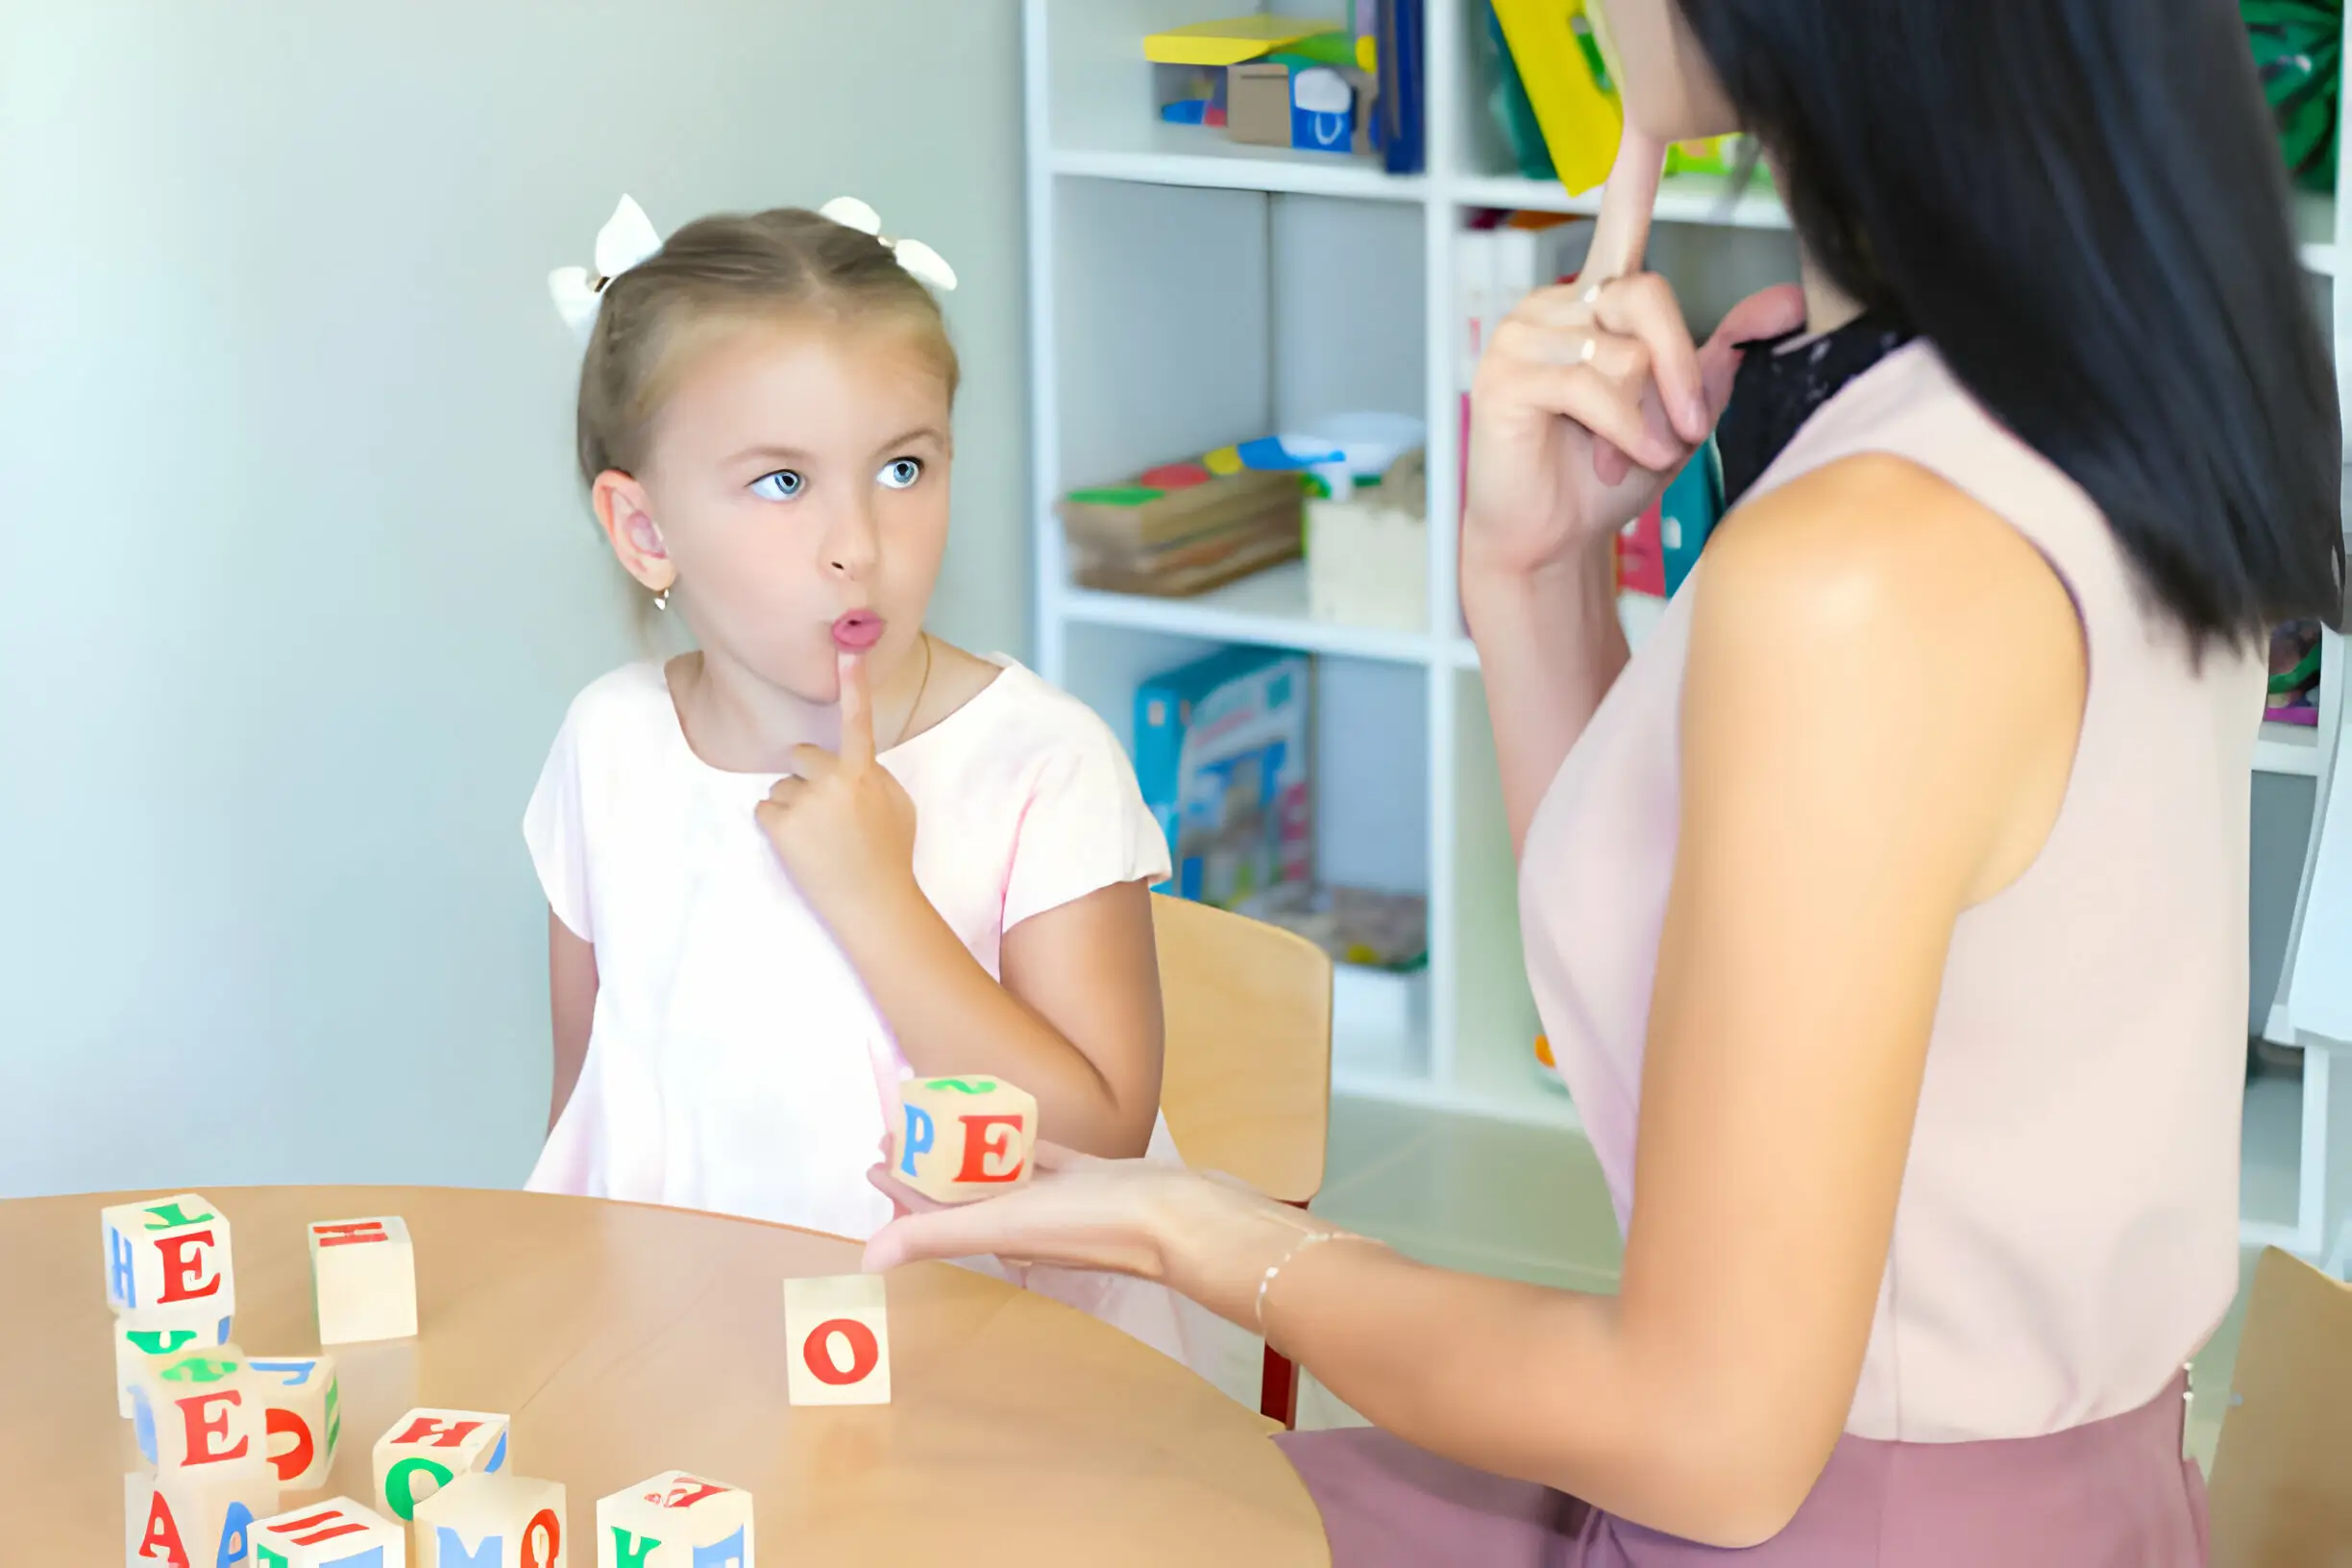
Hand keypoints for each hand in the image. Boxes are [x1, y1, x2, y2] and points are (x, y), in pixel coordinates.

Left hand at [756, 651, 918, 922]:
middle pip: (801, 756)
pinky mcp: (780, 826)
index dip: (854, 681)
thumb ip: (873, 775)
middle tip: (825, 814)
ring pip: (782, 788)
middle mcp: (833, 779)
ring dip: (793, 808)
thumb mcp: (898, 806)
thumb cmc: (890, 856)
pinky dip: (778, 828)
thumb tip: (852, 765)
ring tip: (818, 840)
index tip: (848, 647)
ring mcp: (805, 802)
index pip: (857, 719)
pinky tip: (802, 849)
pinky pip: (766, 812)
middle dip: (807, 777)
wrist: (874, 905)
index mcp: (865, 771)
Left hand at [863, 1143, 1326, 1325]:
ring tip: (949, 1115)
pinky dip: (1026, 1138)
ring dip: (973, 1146)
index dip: (902, 1185)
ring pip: (1006, 1170)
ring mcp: (1065, 1201)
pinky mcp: (1098, 1178)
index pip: (936, 1210)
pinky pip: (1050, 1155)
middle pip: (965, 1189)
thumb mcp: (1006, 1225)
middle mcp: (1028, 1222)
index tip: (874, 1155)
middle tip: (903, 1124)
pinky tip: (1016, 1120)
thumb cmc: (1098, 1224)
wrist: (1185, 1217)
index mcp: (1001, 1236)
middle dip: (931, 1162)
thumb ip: (936, 1235)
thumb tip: (865, 1262)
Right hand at [1463, 128, 1807, 577]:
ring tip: (1637, 453)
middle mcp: (1554, 305)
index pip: (1617, 222)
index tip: (1649, 119)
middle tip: (1691, 427)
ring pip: (1624, 350)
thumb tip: (1785, 305)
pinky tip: (1618, 457)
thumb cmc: (1604, 476)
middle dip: (1681, 367)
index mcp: (1594, 302)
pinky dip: (1623, 430)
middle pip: (1644, 294)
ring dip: (1649, 415)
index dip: (1633, 173)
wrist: (1550, 539)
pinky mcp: (1505, 376)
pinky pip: (1594, 385)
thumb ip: (1720, 356)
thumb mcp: (1678, 413)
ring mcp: (1521, 335)